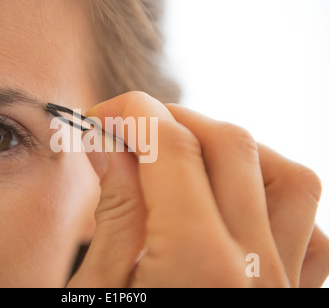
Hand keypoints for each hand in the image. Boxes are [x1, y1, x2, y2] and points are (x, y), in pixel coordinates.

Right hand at [67, 92, 328, 286]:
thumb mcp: (96, 288)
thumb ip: (115, 211)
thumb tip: (109, 144)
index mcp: (196, 266)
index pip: (172, 148)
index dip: (132, 114)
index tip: (104, 116)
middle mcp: (256, 271)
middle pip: (232, 146)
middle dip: (175, 119)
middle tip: (133, 129)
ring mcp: (284, 286)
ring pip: (288, 177)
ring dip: (233, 151)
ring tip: (186, 160)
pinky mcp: (295, 297)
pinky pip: (308, 228)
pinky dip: (272, 198)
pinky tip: (232, 204)